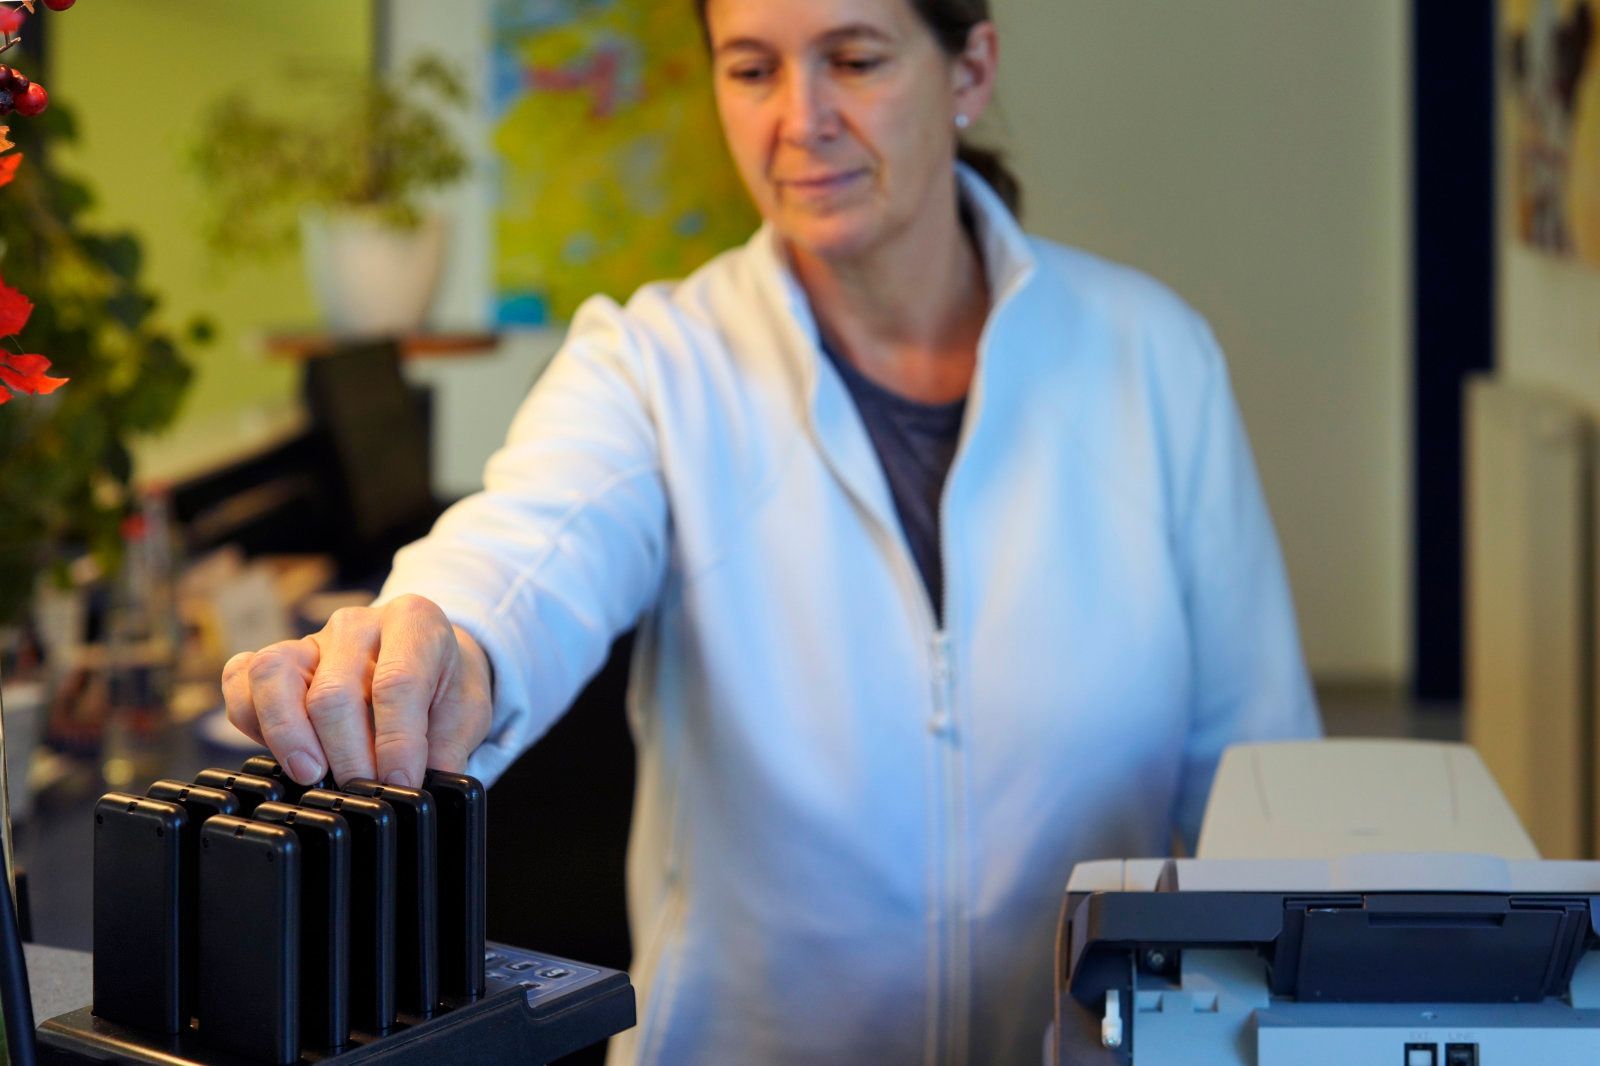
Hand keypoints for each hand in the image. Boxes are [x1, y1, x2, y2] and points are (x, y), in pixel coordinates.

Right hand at [222, 595, 491, 787]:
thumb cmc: (443, 687)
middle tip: (365, 791)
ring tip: (312, 776)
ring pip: (275, 676)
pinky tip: (279, 752)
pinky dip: (249, 718)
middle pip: (333, 691)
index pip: (396, 682)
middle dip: (348, 755)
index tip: (400, 782)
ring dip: (289, 736)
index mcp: (413, 622)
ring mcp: (310, 638)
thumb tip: (426, 787)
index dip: (396, 741)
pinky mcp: (276, 657)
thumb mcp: (466, 710)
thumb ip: (448, 746)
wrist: (428, 659)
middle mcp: (356, 623)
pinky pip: (242, 679)